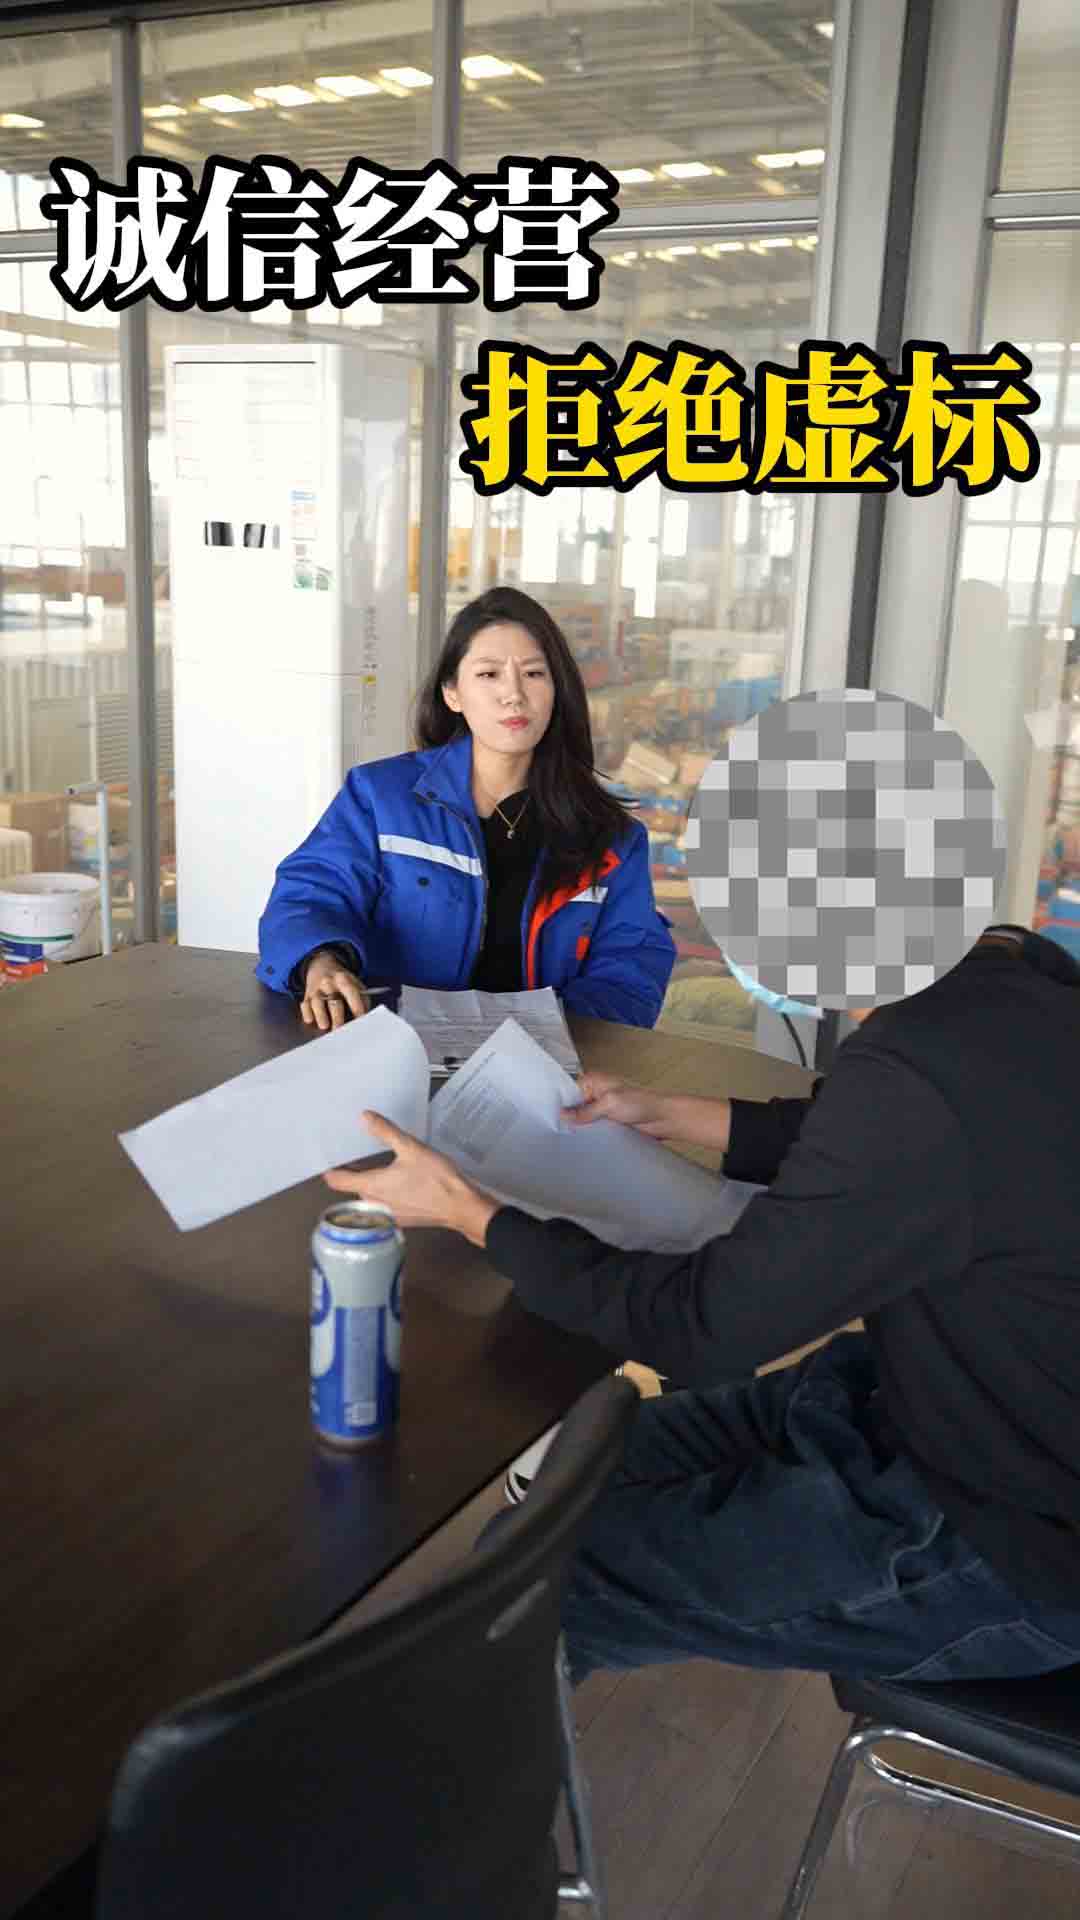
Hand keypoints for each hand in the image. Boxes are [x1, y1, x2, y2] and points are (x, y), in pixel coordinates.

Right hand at [301, 950, 369, 1032]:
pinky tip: (311, 1019)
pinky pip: (305, 1005)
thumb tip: (366, 1015)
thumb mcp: (354, 982)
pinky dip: (307, 1013)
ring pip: (317, 1002)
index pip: (351, 992)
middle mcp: (328, 983)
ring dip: (321, 1015)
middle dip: (337, 1016)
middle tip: (340, 1030)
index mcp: (343, 979)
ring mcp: (316, 989)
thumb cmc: (341, 980)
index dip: (357, 1006)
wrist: (321, 965)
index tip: (360, 1019)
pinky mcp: (306, 995)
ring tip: (324, 1026)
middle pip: (333, 1000)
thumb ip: (362, 997)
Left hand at [324, 1112, 498, 1245]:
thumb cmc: (438, 1180)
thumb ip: (385, 1132)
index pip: (338, 1181)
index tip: (327, 1162)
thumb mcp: (410, 1148)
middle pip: (354, 1189)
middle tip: (357, 1157)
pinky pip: (384, 1206)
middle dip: (354, 1175)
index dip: (330, 1171)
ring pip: (370, 1198)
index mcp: (373, 1186)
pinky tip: (400, 1183)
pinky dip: (385, 1195)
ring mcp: (388, 1215)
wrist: (461, 1206)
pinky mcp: (402, 1220)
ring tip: (381, 1168)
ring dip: (371, 1185)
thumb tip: (366, 1118)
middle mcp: (376, 1204)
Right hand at [562, 1072, 669, 1136]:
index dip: (561, 1105)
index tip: (553, 1118)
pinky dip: (591, 1135)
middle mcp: (596, 1094)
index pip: (568, 1092)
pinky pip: (594, 1130)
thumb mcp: (610, 1103)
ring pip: (583, 1121)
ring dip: (581, 1128)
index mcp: (594, 1081)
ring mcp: (602, 1109)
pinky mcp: (609, 1123)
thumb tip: (565, 1115)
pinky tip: (586, 1142)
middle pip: (574, 1107)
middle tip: (562, 1131)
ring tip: (573, 1138)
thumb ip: (586, 1111)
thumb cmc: (643, 1103)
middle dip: (570, 1119)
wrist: (663, 1118)